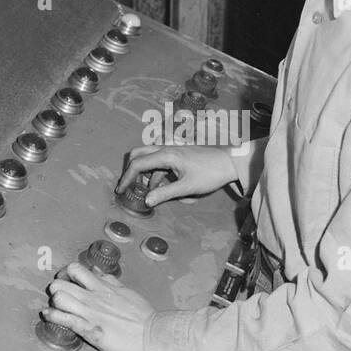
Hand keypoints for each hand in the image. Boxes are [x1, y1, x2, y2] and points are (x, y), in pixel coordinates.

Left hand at [45, 262, 155, 350]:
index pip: (75, 269)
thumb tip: (96, 272)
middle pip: (60, 283)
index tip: (66, 282)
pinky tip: (50, 318)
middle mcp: (93, 297)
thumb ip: (110, 281)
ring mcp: (90, 312)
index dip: (64, 275)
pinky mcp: (89, 329)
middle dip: (56, 289)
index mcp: (103, 287)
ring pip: (59, 298)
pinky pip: (64, 320)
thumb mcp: (126, 291)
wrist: (153, 335)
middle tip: (60, 297)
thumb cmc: (143, 316)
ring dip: (54, 303)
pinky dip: (53, 318)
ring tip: (57, 309)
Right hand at [116, 144, 237, 207]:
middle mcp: (166, 149)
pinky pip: (159, 162)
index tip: (120, 190)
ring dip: (143, 174)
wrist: (229, 162)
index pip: (138, 164)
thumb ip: (165, 194)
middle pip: (139, 154)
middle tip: (128, 187)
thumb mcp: (187, 187)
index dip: (126, 177)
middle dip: (130, 170)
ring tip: (145, 192)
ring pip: (148, 158)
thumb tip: (146, 201)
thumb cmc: (210, 173)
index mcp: (167, 155)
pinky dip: (154, 174)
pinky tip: (160, 188)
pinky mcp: (177, 154)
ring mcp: (172, 150)